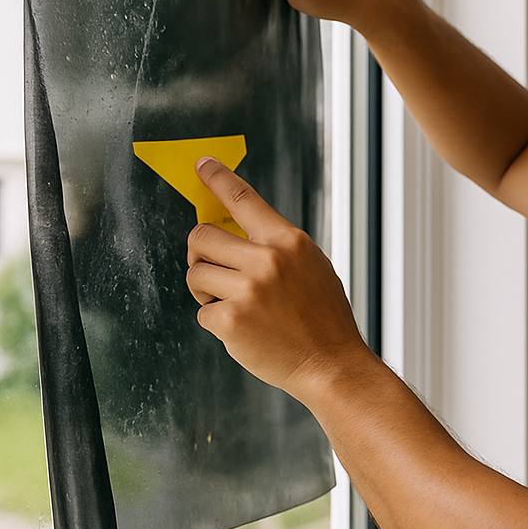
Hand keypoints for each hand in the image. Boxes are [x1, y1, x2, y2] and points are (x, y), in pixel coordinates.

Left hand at [186, 155, 368, 394]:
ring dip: (205, 289)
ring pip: (195, 273)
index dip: (218, 179)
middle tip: (216, 270)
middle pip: (202, 236)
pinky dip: (216, 321)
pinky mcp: (231, 320)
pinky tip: (243, 329)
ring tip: (234, 304)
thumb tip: (234, 232)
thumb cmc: (323, 316)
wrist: (332, 364)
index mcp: (288, 241)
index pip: (244, 199)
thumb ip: (276, 247)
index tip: (202, 165)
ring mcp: (247, 290)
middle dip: (201, 253)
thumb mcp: (311, 266)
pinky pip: (202, 311)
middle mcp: (267, 260)